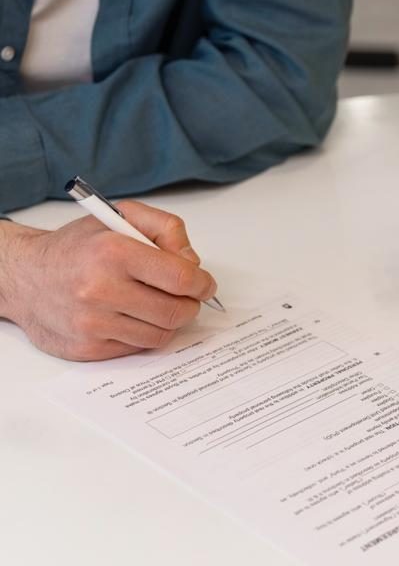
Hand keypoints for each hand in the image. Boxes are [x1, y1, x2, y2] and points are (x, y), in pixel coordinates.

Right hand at [0, 201, 217, 360]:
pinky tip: (132, 317)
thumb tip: (193, 263)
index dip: (202, 284)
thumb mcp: (120, 218)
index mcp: (112, 252)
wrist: (26, 276)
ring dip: (168, 321)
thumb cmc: (77, 248)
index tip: (205, 284)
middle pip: (175, 312)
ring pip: (161, 334)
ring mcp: (93, 323)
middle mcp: (100, 289)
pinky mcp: (89, 348)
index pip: (180, 278)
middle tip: (186, 298)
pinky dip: (143, 333)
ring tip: (157, 304)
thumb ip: (166, 229)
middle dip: (190, 305)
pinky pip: (137, 348)